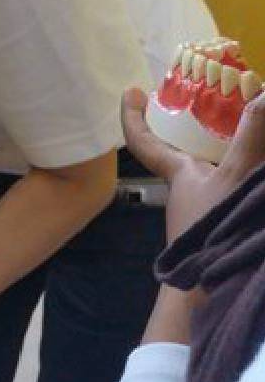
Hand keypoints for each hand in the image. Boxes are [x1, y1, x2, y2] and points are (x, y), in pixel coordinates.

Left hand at [122, 87, 264, 242]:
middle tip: (206, 96)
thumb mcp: (236, 177)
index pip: (143, 139)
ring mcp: (205, 206)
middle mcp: (187, 187)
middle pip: (178, 150)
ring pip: (208, 166)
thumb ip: (252, 137)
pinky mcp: (224, 220)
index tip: (130, 90)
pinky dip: (244, 167)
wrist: (215, 291)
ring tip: (244, 119)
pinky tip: (256, 164)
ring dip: (222, 145)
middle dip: (187, 124)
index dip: (132, 114)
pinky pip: (232, 184)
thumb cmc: (214, 231)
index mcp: (178, 172)